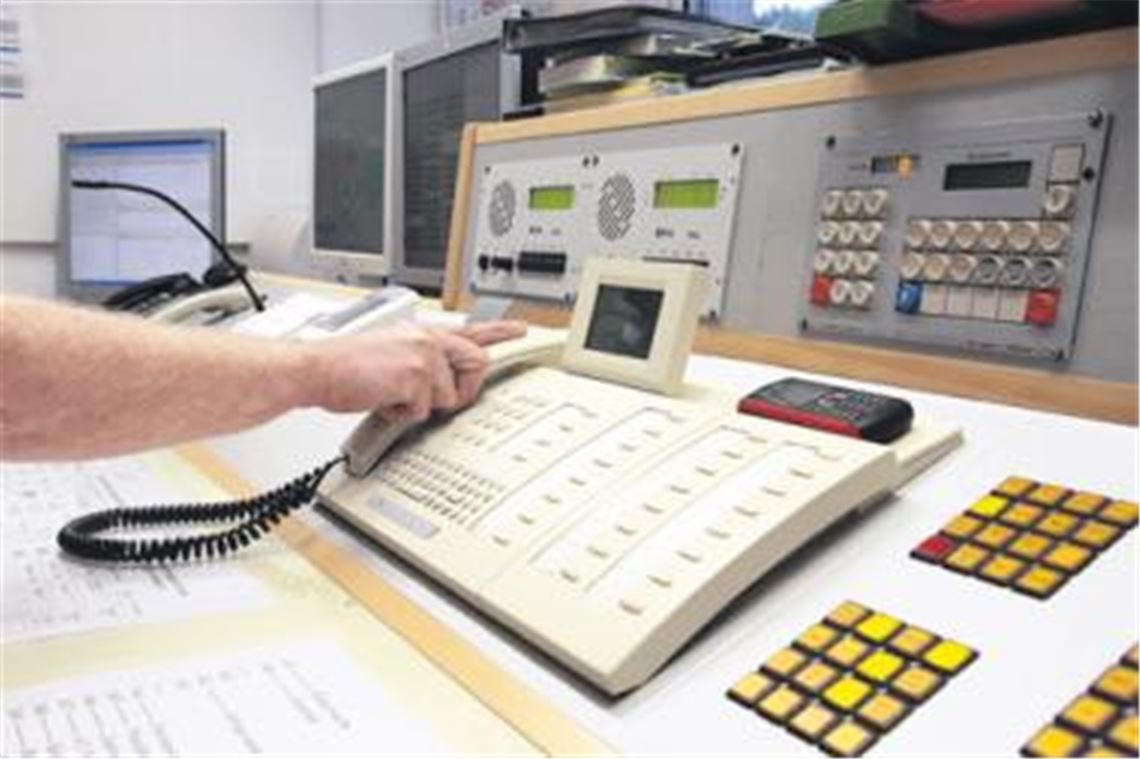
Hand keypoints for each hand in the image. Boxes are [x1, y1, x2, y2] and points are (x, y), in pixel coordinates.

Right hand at [307, 320, 527, 420]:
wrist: (316, 369)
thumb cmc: (344, 366)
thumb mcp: (389, 353)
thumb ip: (419, 363)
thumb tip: (437, 388)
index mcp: (421, 332)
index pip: (469, 331)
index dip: (499, 331)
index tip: (520, 330)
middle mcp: (427, 339)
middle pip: (475, 365)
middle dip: (461, 390)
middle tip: (437, 399)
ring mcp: (423, 356)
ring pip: (447, 397)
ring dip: (419, 406)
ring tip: (389, 394)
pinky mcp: (416, 376)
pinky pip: (424, 411)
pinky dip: (401, 415)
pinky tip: (381, 399)